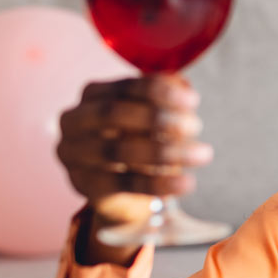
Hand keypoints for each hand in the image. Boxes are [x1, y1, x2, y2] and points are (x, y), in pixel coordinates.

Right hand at [57, 76, 211, 259]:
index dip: (160, 90)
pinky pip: (123, 184)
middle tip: (197, 126)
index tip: (194, 100)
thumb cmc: (144, 139)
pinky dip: (159, 183)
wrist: (127, 191)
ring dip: (167, 151)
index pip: (125, 86)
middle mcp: (75, 121)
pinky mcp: (84, 186)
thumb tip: (182, 86)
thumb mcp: (157, 115)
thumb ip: (168, 96)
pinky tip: (187, 182)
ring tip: (203, 154)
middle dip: (159, 118)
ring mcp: (74, 155)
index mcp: (93, 95)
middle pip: (114, 113)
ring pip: (119, 150)